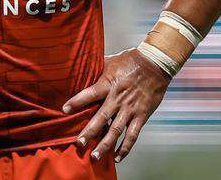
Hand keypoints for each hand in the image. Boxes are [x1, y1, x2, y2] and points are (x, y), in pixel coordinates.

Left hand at [62, 47, 169, 162]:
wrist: (155, 65)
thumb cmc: (131, 61)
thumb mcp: (111, 61)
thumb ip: (96, 68)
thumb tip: (79, 65)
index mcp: (109, 84)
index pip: (90, 93)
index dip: (77, 101)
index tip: (65, 110)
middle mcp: (118, 98)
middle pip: (102, 117)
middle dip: (90, 131)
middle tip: (79, 143)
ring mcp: (130, 109)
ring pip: (116, 130)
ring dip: (105, 145)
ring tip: (95, 156)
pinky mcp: (141, 116)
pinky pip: (132, 135)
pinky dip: (125, 148)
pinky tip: (117, 157)